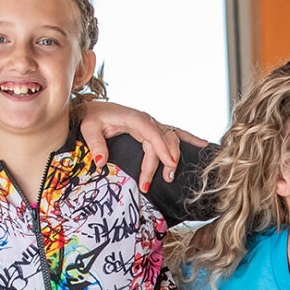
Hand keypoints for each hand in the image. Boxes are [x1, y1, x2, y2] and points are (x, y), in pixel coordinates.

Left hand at [79, 101, 206, 191]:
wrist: (94, 110)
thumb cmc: (91, 118)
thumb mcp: (88, 129)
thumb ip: (95, 144)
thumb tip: (101, 162)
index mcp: (134, 119)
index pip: (153, 134)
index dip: (162, 149)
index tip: (169, 165)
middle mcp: (147, 121)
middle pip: (164, 141)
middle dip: (166, 161)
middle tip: (162, 180)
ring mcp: (152, 124)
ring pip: (171, 140)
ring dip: (173, 157)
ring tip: (170, 176)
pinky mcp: (153, 129)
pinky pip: (174, 134)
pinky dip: (188, 138)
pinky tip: (201, 144)